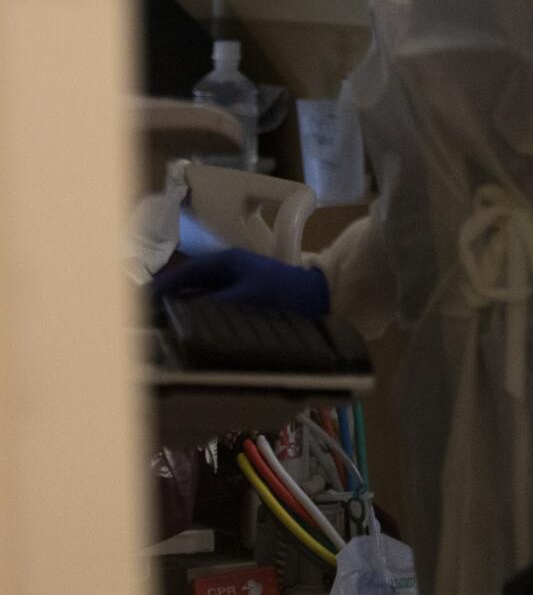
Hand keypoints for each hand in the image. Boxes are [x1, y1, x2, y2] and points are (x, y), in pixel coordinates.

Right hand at [152, 249, 329, 315]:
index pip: (186, 272)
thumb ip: (212, 306)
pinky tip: (196, 332)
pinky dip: (204, 317)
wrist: (326, 299)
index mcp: (228, 262)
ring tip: (166, 328)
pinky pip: (218, 308)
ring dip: (187, 311)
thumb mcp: (245, 299)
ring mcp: (240, 286)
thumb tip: (181, 315)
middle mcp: (231, 271)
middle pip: (192, 285)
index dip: (163, 286)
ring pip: (204, 298)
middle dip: (170, 300)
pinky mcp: (249, 302)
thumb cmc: (285, 293)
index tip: (142, 302)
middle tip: (149, 318)